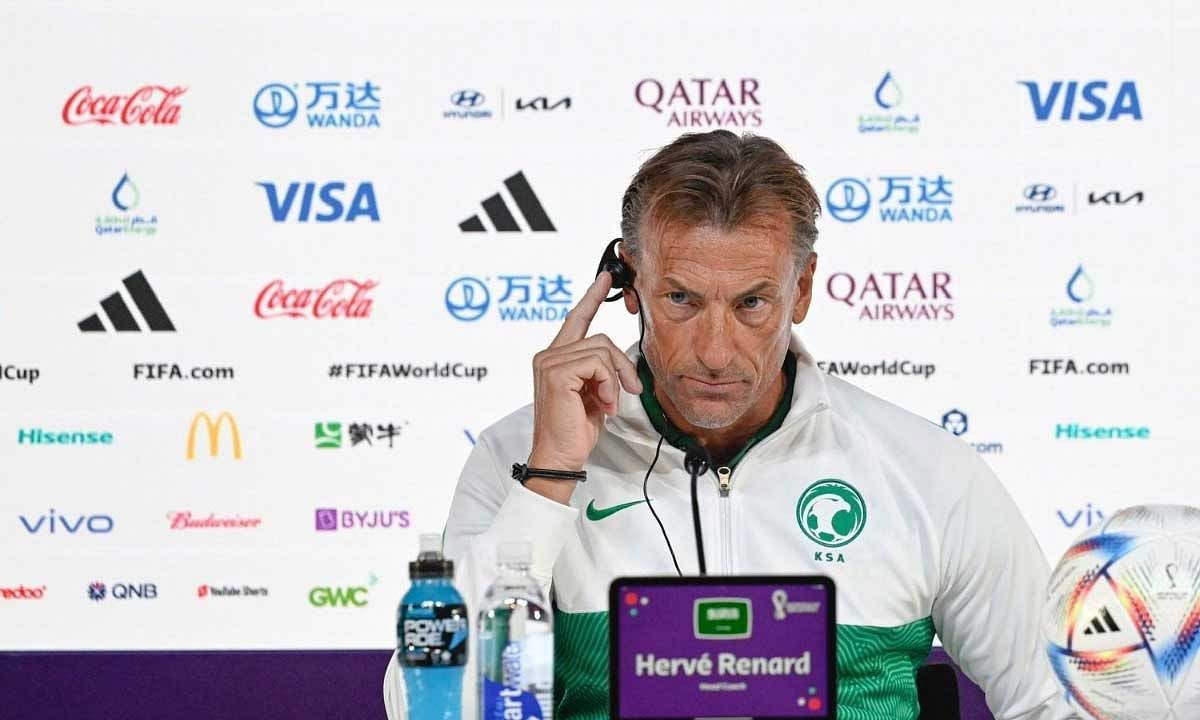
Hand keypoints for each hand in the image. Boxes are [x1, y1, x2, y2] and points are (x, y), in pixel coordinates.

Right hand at [526, 271, 642, 503]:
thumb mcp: (594, 393)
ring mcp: (549, 363)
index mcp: (556, 358)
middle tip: (629, 389)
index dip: (591, 296)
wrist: (559, 455)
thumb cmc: (575, 429)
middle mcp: (548, 356)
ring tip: (610, 401)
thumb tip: (619, 361)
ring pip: (601, 349)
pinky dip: (608, 384)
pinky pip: (597, 363)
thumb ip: (600, 371)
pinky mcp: (556, 373)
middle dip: (621, 364)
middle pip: (600, 337)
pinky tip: (603, 403)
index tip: (606, 277)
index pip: (576, 319)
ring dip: (615, 378)